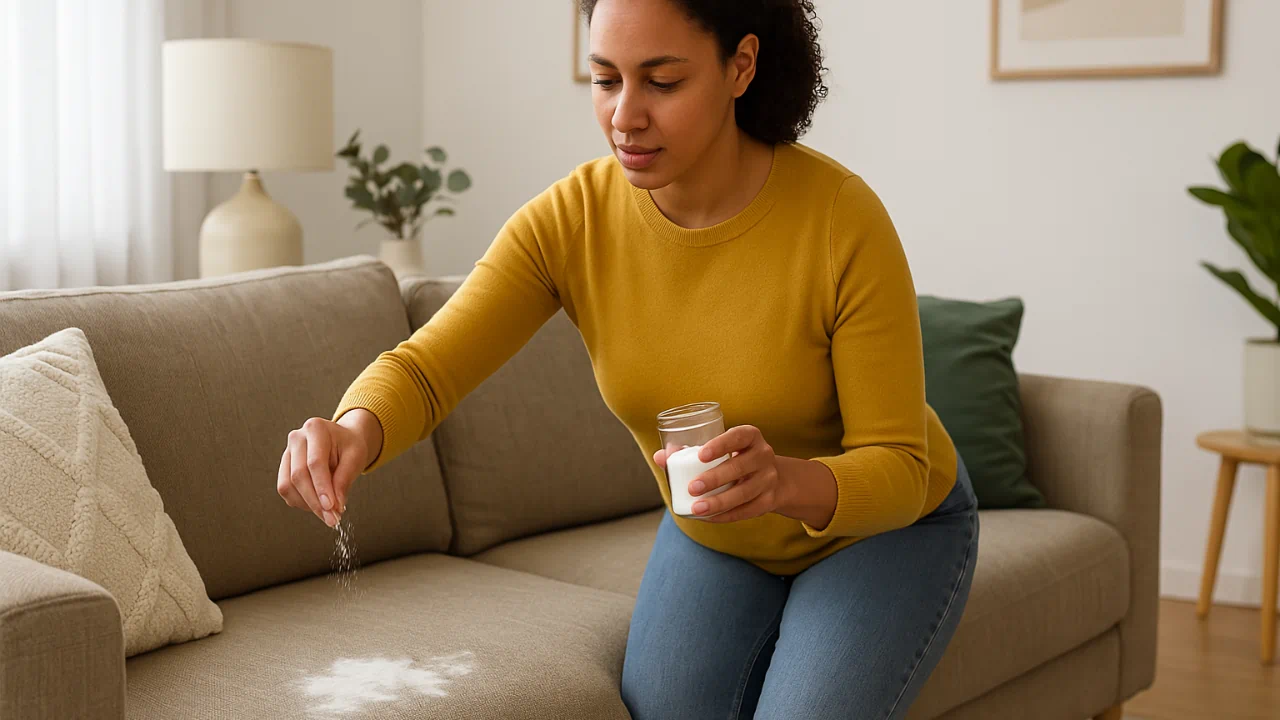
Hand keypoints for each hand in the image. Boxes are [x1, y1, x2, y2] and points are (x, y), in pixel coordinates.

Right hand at [277, 410, 380, 527]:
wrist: (342, 441)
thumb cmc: (349, 446)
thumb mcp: (356, 457)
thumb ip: (345, 479)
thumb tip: (335, 506)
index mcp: (316, 429)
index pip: (315, 463)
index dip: (322, 487)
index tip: (331, 507)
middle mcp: (297, 438)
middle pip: (298, 475)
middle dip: (315, 501)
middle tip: (331, 518)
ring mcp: (287, 452)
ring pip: (288, 485)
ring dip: (307, 505)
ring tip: (327, 514)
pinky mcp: (284, 467)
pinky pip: (286, 490)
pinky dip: (301, 502)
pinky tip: (317, 505)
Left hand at [653, 425, 783, 522]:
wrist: (772, 478)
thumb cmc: (734, 459)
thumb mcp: (719, 450)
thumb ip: (689, 453)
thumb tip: (659, 457)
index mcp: (750, 436)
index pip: (738, 436)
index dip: (721, 444)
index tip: (701, 455)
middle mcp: (763, 455)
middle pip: (741, 466)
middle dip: (715, 478)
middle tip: (692, 488)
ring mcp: (769, 479)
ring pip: (744, 492)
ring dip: (719, 502)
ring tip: (697, 509)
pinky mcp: (769, 500)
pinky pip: (747, 510)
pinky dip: (726, 515)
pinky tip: (708, 518)